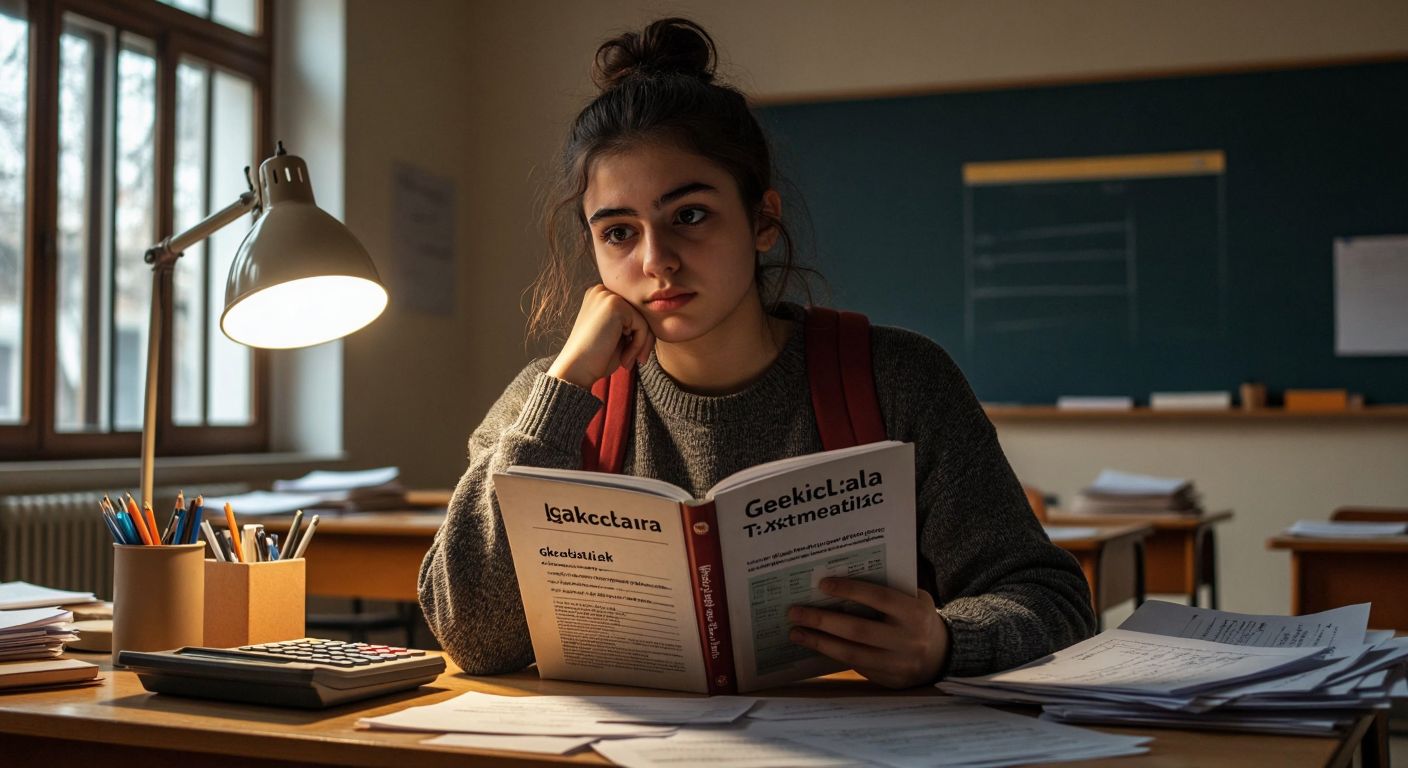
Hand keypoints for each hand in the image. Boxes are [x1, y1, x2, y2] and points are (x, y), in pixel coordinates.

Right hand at [547, 285, 654, 388]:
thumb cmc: (596, 358)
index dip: (637, 335)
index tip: (632, 357)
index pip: (632, 312)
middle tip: (636, 361)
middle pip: (640, 313)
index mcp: (600, 297)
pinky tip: (624, 358)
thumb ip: (632, 324)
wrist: (576, 370)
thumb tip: (658, 318)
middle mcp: (601, 291)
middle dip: (643, 339)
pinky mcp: (614, 304)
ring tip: (627, 361)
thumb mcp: (618, 336)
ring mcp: (607, 295)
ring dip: (641, 344)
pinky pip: (642, 325)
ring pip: (643, 319)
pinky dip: (638, 345)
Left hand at [787, 578, 949, 688]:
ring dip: (819, 643)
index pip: (878, 598)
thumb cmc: (918, 617)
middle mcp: (907, 640)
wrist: (943, 655)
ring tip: (795, 632)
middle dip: (823, 620)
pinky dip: (831, 655)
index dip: (850, 590)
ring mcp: (898, 664)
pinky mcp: (888, 680)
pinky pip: (855, 667)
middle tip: (795, 612)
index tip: (822, 584)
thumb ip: (887, 590)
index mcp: (914, 613)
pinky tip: (814, 645)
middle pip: (858, 630)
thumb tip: (842, 582)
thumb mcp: (913, 598)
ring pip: (851, 654)